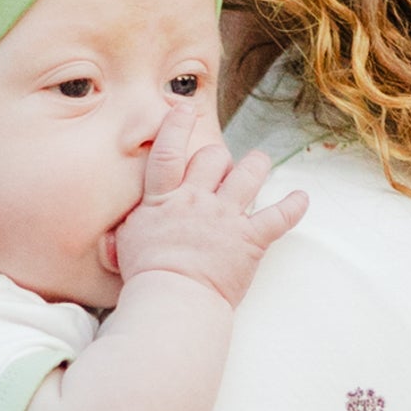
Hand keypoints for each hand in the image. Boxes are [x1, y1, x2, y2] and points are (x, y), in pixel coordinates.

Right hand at [107, 107, 307, 310]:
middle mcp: (196, 200)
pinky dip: (293, 207)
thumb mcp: (125, 248)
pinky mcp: (251, 240)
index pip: (169, 151)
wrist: (173, 300)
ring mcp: (226, 218)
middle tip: (219, 169)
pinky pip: (279, 216)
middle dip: (219, 158)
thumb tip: (109, 236)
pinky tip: (300, 198)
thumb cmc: (147, 279)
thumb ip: (122, 232)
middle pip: (214, 156)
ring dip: (256, 166)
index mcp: (164, 200)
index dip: (176, 126)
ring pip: (250, 173)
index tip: (183, 110)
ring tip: (258, 166)